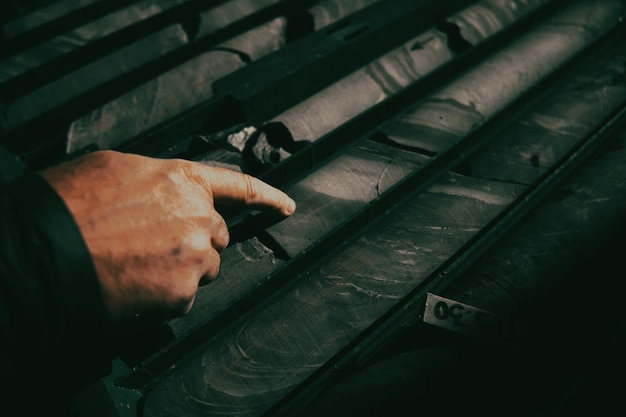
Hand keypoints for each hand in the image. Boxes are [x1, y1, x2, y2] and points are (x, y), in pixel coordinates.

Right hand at [40, 150, 294, 327]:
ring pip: (202, 268)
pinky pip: (184, 296)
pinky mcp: (184, 292)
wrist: (44, 254)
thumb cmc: (69, 208)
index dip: (266, 196)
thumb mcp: (113, 168)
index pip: (239, 186)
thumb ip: (156, 180)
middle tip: (153, 246)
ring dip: (181, 269)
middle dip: (195, 241)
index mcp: (182, 180)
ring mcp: (194, 255)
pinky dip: (164, 294)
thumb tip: (164, 192)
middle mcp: (198, 216)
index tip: (286, 206)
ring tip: (137, 264)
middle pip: (216, 236)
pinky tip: (134, 284)